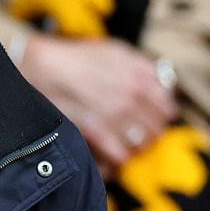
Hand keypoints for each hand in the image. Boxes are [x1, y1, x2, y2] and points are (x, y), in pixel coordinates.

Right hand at [20, 36, 178, 176]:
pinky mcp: (96, 133)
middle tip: (134, 135)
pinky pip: (120, 157)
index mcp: (141, 76)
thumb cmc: (77, 58)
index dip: (159, 117)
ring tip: (122, 145)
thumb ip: (143, 68)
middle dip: (147, 134)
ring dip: (133, 148)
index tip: (149, 119)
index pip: (167, 109)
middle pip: (156, 130)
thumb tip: (162, 87)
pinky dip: (116, 159)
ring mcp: (115, 116)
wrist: (42, 68)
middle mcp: (133, 96)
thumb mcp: (116, 51)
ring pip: (141, 145)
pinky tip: (107, 154)